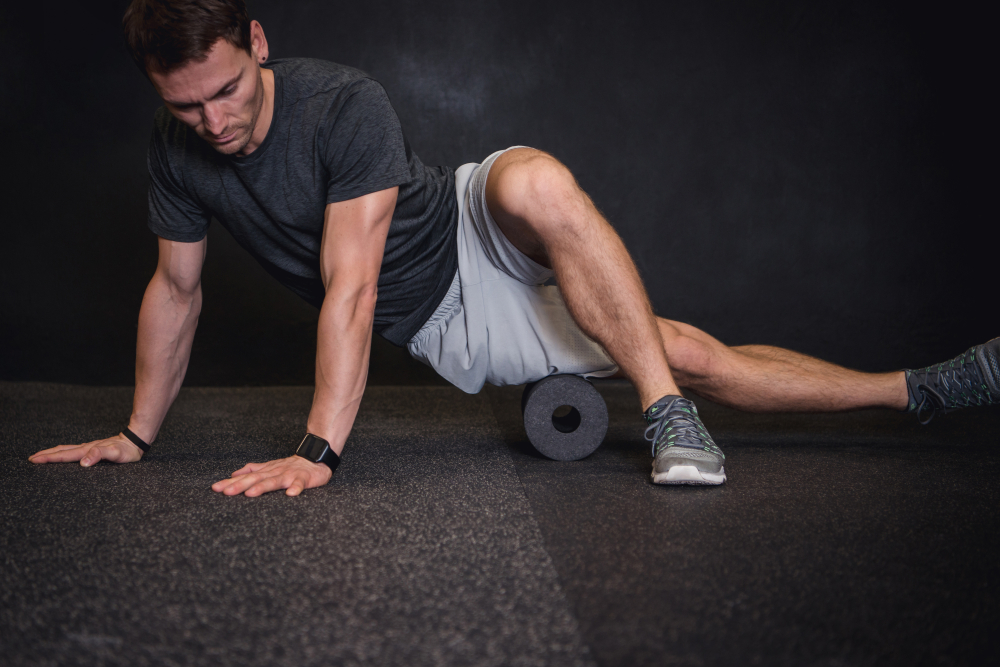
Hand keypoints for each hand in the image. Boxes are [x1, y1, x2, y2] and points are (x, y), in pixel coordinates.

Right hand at [28, 434, 143, 465]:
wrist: (135, 441)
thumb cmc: (127, 451)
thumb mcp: (115, 454)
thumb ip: (100, 455)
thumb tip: (83, 462)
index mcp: (87, 450)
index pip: (64, 455)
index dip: (49, 458)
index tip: (35, 460)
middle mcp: (86, 448)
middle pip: (62, 451)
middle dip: (46, 455)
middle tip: (31, 459)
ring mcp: (89, 448)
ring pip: (66, 450)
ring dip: (52, 453)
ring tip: (41, 456)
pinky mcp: (93, 449)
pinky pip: (74, 451)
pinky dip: (63, 452)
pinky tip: (62, 454)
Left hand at [211, 455, 332, 496]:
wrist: (316, 458)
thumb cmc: (291, 466)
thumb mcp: (269, 467)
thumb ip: (253, 470)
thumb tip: (234, 474)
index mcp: (266, 471)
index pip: (245, 477)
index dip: (231, 483)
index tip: (216, 488)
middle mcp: (275, 472)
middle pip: (256, 479)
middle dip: (240, 485)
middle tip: (226, 492)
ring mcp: (289, 475)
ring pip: (274, 481)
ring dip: (262, 487)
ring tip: (250, 494)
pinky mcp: (303, 478)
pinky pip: (300, 484)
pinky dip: (295, 488)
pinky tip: (291, 494)